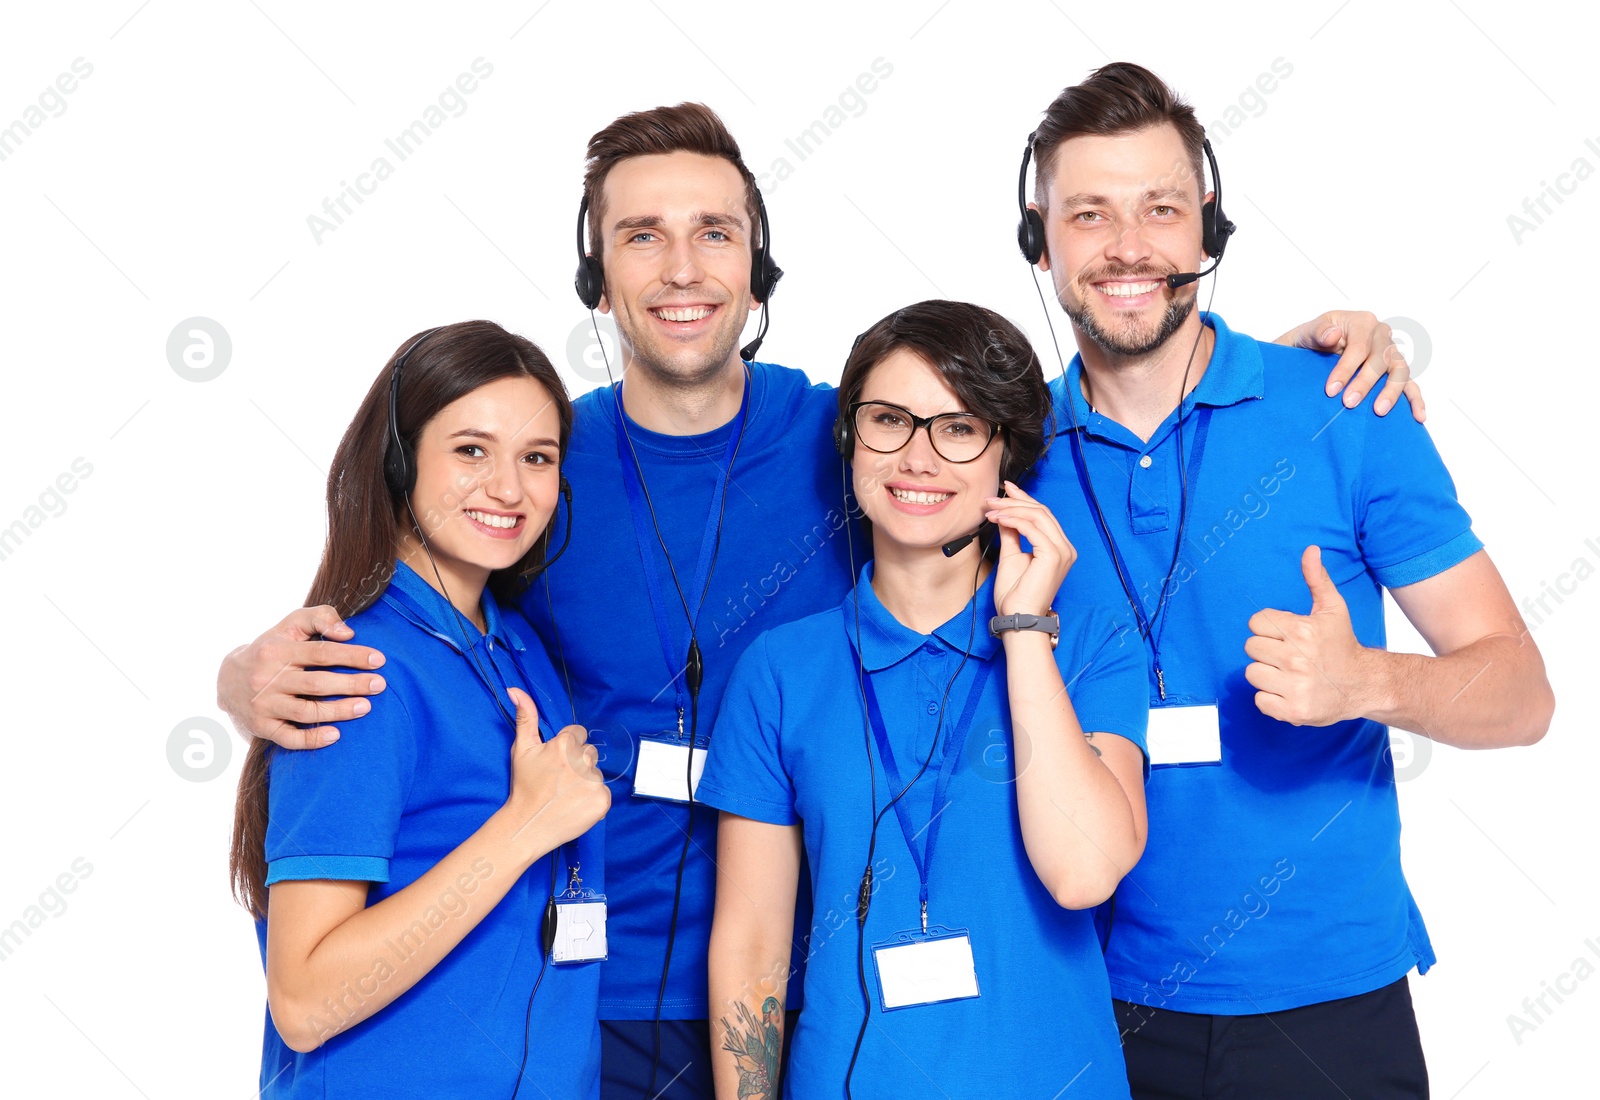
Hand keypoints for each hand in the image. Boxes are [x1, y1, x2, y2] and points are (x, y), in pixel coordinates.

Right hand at [216, 605, 386, 748]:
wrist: (228, 679)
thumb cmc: (273, 648)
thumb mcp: (290, 625)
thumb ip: (320, 618)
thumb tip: (348, 633)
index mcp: (277, 650)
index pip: (321, 652)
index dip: (352, 656)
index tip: (379, 660)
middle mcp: (267, 678)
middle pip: (316, 683)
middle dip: (351, 684)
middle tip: (380, 685)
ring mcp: (263, 705)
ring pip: (306, 712)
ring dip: (338, 711)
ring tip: (365, 707)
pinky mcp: (261, 727)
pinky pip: (288, 738)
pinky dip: (312, 739)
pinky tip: (335, 735)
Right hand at [503, 688, 609, 857]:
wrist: (526, 825)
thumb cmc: (524, 786)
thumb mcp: (522, 749)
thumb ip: (525, 717)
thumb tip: (515, 690)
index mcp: (565, 745)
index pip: (578, 735)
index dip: (565, 749)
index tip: (554, 764)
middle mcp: (583, 761)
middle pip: (589, 754)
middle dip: (577, 764)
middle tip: (558, 781)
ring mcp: (594, 782)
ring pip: (596, 773)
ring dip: (585, 781)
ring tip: (565, 794)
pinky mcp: (602, 801)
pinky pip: (603, 792)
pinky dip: (592, 799)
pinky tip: (574, 804)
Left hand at [988, 481, 1075, 618]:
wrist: (1018, 617)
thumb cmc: (1015, 594)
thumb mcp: (1011, 556)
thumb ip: (1011, 535)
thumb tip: (1004, 515)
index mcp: (1059, 548)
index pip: (1043, 516)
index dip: (1024, 499)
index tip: (1005, 489)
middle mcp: (1065, 548)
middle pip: (1041, 511)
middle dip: (1015, 501)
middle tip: (992, 498)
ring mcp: (1062, 551)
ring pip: (1038, 516)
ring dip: (1011, 509)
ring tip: (990, 509)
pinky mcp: (1054, 555)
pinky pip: (1032, 528)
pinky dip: (1013, 520)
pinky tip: (998, 519)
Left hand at [1244, 547, 1376, 725]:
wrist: (1365, 684)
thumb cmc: (1342, 644)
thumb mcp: (1333, 608)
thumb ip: (1317, 578)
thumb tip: (1310, 549)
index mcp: (1302, 631)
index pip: (1256, 623)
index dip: (1269, 628)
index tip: (1287, 635)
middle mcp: (1297, 659)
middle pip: (1251, 648)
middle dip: (1267, 650)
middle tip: (1289, 655)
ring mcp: (1295, 687)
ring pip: (1252, 674)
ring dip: (1267, 674)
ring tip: (1290, 674)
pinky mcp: (1294, 711)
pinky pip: (1260, 701)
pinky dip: (1271, 699)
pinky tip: (1290, 691)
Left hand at [1278, 310, 1425, 421]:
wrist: (1312, 349)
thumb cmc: (1311, 340)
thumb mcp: (1306, 333)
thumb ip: (1317, 332)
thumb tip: (1333, 335)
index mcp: (1362, 322)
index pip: (1359, 347)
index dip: (1346, 369)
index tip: (1331, 391)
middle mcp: (1381, 335)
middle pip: (1381, 359)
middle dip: (1365, 383)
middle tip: (1349, 403)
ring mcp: (1390, 352)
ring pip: (1400, 371)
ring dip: (1392, 392)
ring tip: (1379, 411)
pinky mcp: (1394, 370)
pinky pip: (1410, 383)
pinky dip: (1416, 399)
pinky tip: (1418, 416)